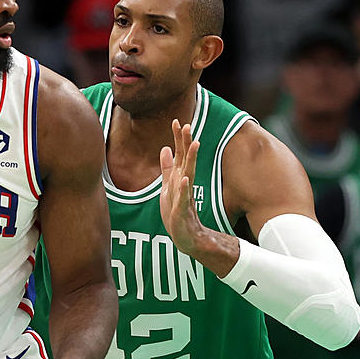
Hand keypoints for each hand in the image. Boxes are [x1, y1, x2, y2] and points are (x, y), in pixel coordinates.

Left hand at [159, 119, 203, 255]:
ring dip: (191, 160)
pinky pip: (183, 198)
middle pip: (186, 161)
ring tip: (194, 144)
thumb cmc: (177, 211)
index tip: (177, 121)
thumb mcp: (168, 186)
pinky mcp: (182, 212)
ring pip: (188, 175)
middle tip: (188, 125)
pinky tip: (184, 179)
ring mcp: (184, 197)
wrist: (186, 237)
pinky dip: (184, 188)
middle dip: (186, 143)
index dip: (178, 139)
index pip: (180, 155)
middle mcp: (184, 184)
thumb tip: (165, 148)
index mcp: (180, 178)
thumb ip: (167, 168)